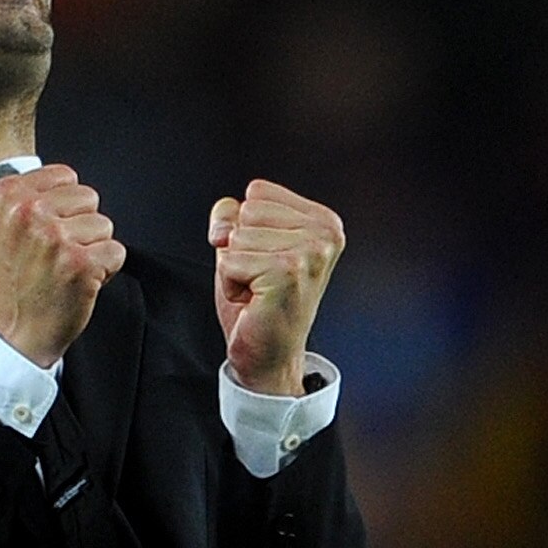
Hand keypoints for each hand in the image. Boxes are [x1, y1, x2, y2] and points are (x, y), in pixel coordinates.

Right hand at [0, 164, 125, 368]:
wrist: (12, 333)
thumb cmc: (13, 283)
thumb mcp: (4, 226)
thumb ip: (30, 196)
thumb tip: (66, 180)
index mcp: (8, 195)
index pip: (66, 176)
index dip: (65, 207)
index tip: (46, 232)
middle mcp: (30, 212)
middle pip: (89, 198)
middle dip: (81, 226)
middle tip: (56, 256)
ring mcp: (56, 238)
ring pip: (104, 225)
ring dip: (92, 250)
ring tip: (65, 270)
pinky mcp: (81, 264)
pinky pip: (116, 252)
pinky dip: (105, 271)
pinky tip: (79, 283)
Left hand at [208, 180, 344, 396]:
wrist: (270, 356)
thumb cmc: (261, 304)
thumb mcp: (243, 247)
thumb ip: (231, 216)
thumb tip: (223, 218)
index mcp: (322, 221)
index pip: (258, 192)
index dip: (246, 228)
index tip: (265, 260)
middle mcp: (324, 234)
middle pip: (247, 211)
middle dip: (241, 248)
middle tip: (262, 280)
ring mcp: (309, 252)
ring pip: (237, 237)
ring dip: (236, 269)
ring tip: (259, 291)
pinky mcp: (287, 272)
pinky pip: (229, 261)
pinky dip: (231, 285)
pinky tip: (255, 301)